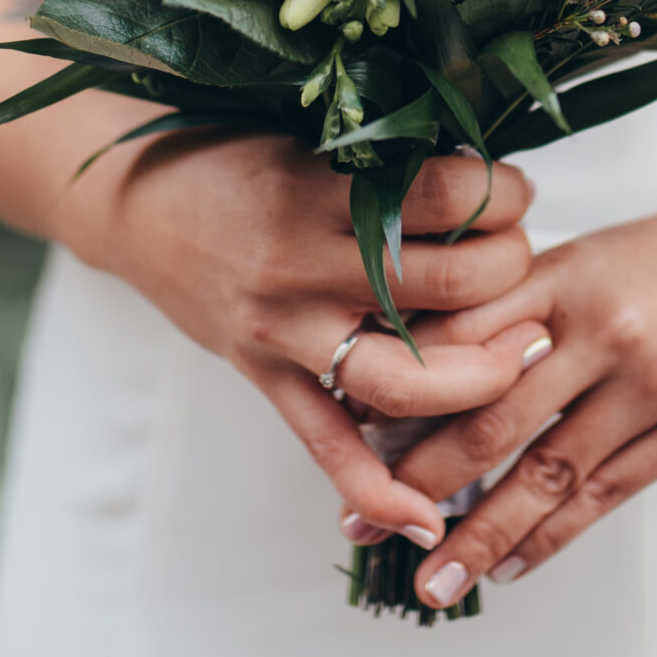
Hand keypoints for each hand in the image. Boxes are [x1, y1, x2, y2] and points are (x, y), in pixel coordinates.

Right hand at [67, 136, 553, 550]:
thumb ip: (385, 164)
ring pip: (403, 377)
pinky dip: (377, 490)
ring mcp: (284, 331)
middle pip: (444, 285)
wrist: (135, 204)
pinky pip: (327, 446)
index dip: (501, 195)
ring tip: (520, 356)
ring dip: (479, 373)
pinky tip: (427, 517)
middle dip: (507, 273)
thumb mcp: (311, 139)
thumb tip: (488, 178)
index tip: (515, 192)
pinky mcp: (265, 377)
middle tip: (521, 264)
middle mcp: (303, 266)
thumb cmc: (235, 160)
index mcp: (320, 191)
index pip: (444, 196)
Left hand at [356, 190, 656, 607]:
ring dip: (482, 536)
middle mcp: (605, 330)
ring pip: (548, 475)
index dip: (401, 397)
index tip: (349, 441)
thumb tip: (421, 380)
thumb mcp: (581, 259)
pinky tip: (511, 563)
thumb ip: (511, 313)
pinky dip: (553, 537)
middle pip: (493, 421)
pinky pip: (606, 496)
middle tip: (365, 525)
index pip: (462, 346)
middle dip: (420, 483)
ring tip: (434, 579)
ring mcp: (654, 384)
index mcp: (563, 277)